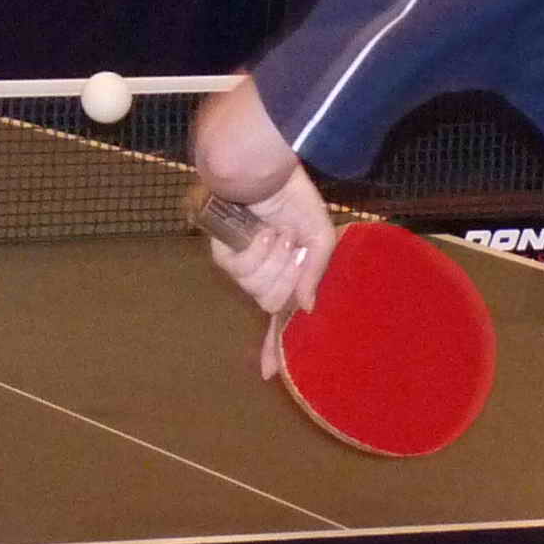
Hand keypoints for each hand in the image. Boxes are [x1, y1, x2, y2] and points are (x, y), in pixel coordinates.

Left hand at [202, 170, 335, 376]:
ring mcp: (240, 263)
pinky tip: (259, 229)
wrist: (264, 169)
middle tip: (289, 244)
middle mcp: (261, 271)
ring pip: (258, 288)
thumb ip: (316, 271)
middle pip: (271, 302)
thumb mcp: (319, 235)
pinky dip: (257, 250)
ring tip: (274, 231)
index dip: (272, 346)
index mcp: (284, 271)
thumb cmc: (292, 196)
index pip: (276, 316)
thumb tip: (307, 307)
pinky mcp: (224, 253)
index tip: (268, 374)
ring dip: (273, 258)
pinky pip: (244, 270)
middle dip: (286, 274)